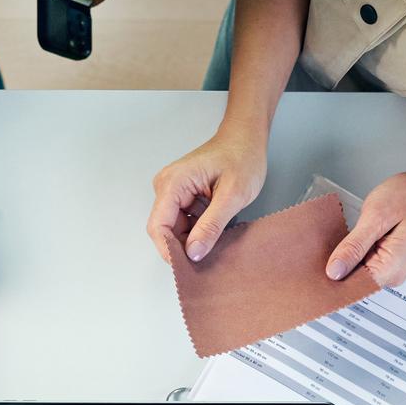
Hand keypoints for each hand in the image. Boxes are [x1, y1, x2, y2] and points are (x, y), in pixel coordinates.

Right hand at [148, 122, 268, 262]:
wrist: (247, 137)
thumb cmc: (242, 156)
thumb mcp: (232, 196)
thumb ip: (211, 226)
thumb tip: (194, 253)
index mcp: (173, 183)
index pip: (158, 227)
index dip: (170, 251)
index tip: (188, 268)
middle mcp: (167, 186)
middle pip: (165, 230)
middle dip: (183, 247)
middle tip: (208, 258)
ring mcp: (174, 191)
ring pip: (176, 228)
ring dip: (193, 239)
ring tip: (216, 242)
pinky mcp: (183, 195)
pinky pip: (185, 221)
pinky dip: (198, 230)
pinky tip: (215, 231)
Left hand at [326, 160, 405, 287]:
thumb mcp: (376, 217)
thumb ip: (354, 246)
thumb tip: (334, 271)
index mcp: (389, 269)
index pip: (350, 288)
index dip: (329, 282)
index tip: (310, 274)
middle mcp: (391, 274)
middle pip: (352, 281)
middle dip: (334, 268)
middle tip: (315, 253)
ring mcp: (390, 268)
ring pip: (355, 271)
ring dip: (342, 259)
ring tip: (331, 243)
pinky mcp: (386, 259)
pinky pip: (362, 262)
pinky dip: (352, 252)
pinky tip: (345, 241)